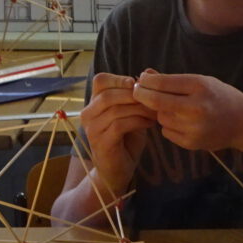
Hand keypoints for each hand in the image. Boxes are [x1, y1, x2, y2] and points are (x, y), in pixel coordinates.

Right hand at [79, 72, 156, 193]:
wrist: (116, 170)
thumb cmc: (125, 140)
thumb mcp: (130, 113)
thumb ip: (134, 96)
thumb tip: (148, 72)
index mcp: (94, 104)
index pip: (100, 80)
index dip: (119, 79)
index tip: (137, 85)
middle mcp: (88, 114)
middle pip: (108, 94)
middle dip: (134, 95)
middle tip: (153, 101)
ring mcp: (92, 129)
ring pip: (115, 109)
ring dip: (139, 109)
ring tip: (154, 114)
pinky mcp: (101, 142)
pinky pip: (120, 125)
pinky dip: (138, 121)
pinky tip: (150, 124)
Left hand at [132, 70, 242, 153]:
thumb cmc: (220, 97)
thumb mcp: (201, 81)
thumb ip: (173, 79)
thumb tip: (145, 74)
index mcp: (200, 87)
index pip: (162, 83)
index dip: (145, 81)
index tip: (140, 80)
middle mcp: (196, 107)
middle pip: (155, 101)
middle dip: (141, 95)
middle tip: (137, 92)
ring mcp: (194, 127)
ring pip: (160, 117)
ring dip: (160, 111)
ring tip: (175, 108)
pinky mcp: (191, 143)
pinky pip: (166, 131)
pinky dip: (169, 125)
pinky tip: (183, 122)